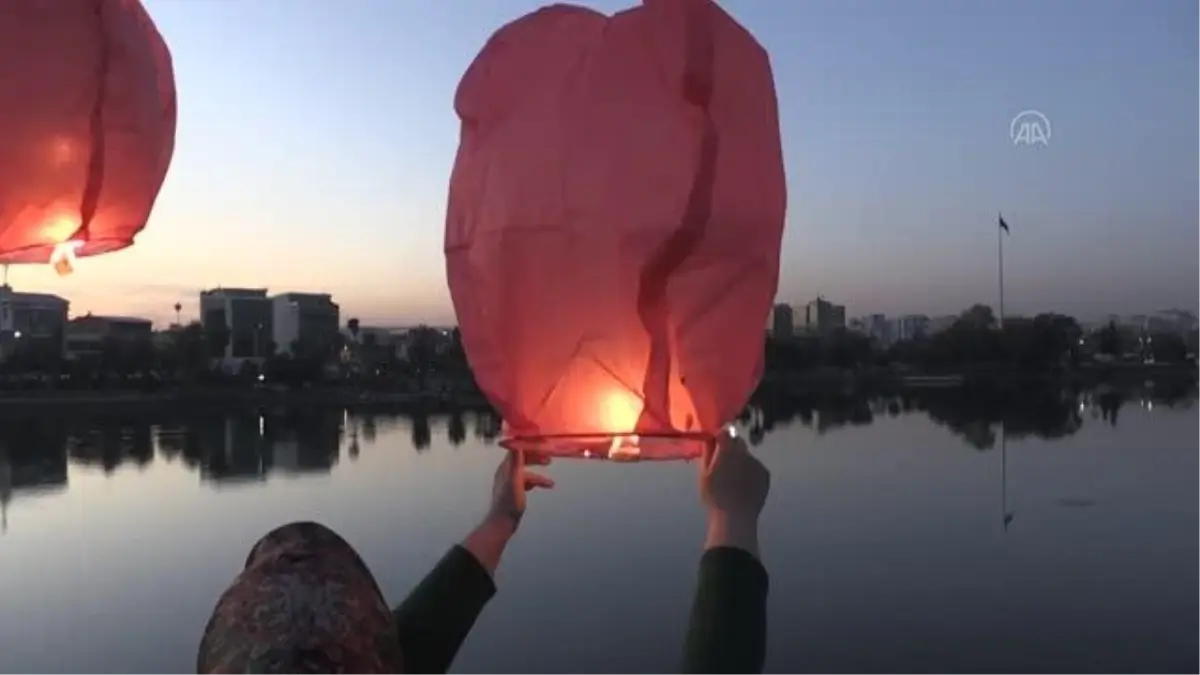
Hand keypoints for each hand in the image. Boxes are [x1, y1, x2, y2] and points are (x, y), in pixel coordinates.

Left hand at [464, 451, 553, 575]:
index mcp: (505, 467)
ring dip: (538, 474)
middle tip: (549, 459)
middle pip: (522, 460)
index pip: (518, 450)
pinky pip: (526, 481)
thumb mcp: (514, 480)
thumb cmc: (509, 503)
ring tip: (550, 482)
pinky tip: (541, 486)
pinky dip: (535, 481)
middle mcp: (506, 472)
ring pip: (526, 472)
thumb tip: (517, 444)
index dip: (530, 446)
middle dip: (536, 458)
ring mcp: (509, 481)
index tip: (543, 445)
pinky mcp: (513, 490)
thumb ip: (515, 462)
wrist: (503, 522)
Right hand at [699, 430, 769, 556]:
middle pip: (738, 441)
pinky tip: (744, 485)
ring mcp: (757, 463)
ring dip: (741, 460)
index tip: (715, 444)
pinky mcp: (765, 473)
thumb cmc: (714, 497)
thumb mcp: (704, 474)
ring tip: (734, 479)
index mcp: (727, 451)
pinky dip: (750, 471)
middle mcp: (744, 453)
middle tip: (724, 462)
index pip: (725, 432)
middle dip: (731, 446)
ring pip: (747, 455)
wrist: (736, 517)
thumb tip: (710, 438)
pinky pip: (756, 467)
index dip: (719, 437)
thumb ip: (708, 452)